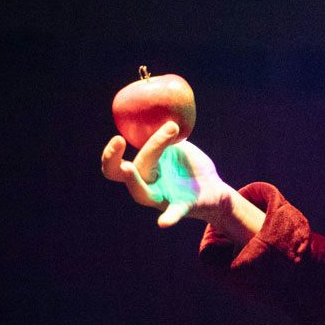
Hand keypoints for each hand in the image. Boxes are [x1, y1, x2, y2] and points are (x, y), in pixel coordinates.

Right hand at [100, 121, 230, 227]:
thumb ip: (166, 130)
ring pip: (141, 193)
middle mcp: (148, 184)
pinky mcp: (182, 206)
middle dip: (116, 160)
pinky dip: (168, 217)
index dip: (111, 154)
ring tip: (129, 168)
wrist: (214, 189)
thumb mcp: (177, 145)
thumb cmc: (189, 166)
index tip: (118, 137)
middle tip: (119, 141)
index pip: (117, 165)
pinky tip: (162, 222)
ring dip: (133, 181)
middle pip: (128, 173)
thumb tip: (160, 102)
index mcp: (143, 169)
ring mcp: (162, 197)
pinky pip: (173, 212)